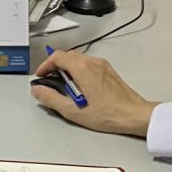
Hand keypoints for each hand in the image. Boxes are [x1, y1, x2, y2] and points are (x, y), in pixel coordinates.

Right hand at [31, 50, 157, 136]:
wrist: (133, 115)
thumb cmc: (108, 113)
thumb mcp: (73, 110)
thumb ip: (51, 98)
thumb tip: (37, 90)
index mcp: (83, 68)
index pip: (57, 57)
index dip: (45, 65)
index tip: (40, 76)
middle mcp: (93, 62)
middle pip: (67, 56)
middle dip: (55, 67)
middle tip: (49, 82)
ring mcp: (102, 65)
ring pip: (78, 60)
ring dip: (67, 69)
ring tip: (64, 88)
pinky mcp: (108, 71)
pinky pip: (88, 65)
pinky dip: (78, 72)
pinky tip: (80, 89)